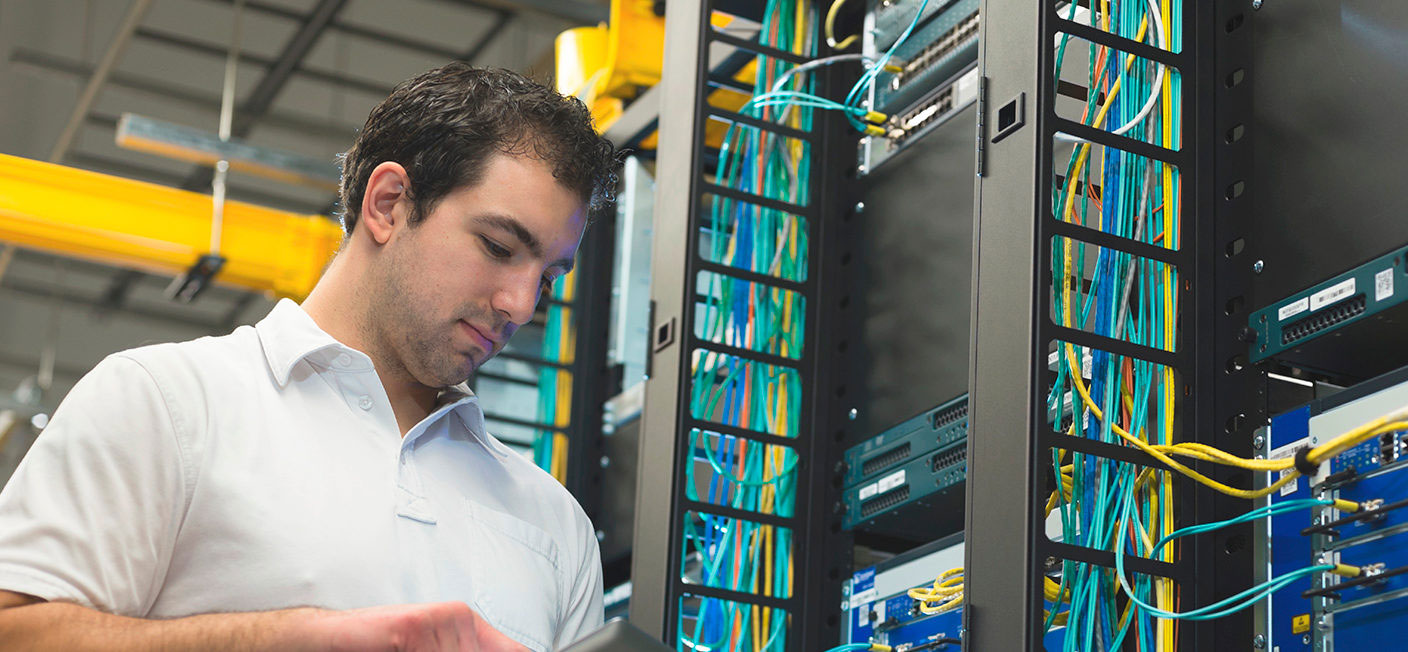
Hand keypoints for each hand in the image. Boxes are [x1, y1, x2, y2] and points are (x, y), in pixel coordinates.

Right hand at [292, 602, 528, 651]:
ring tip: (405, 651)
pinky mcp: (412, 626)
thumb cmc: (383, 647)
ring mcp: (437, 619)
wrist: (329, 639)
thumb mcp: (430, 651)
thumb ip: (466, 651)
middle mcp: (458, 617)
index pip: (513, 650)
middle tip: (418, 651)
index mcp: (467, 622)